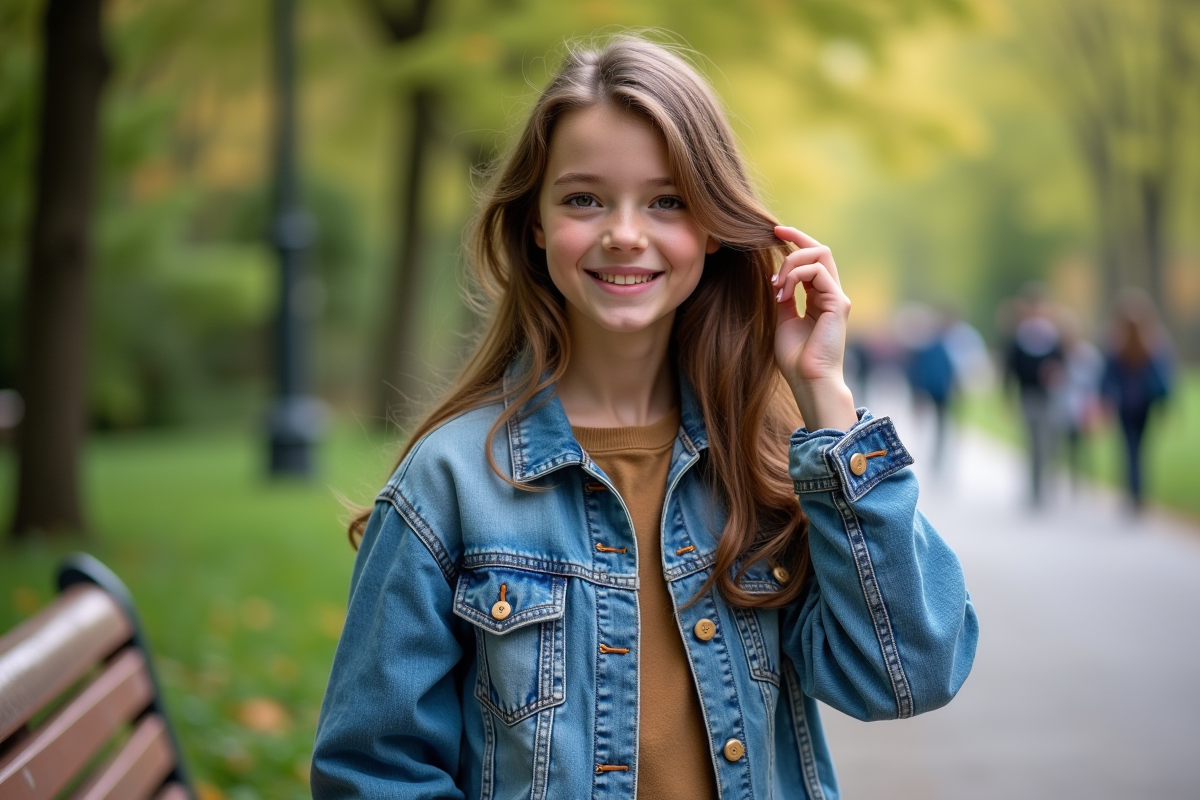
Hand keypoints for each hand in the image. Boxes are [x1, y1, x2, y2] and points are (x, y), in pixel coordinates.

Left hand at [771, 225, 857, 430]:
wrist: (809, 381)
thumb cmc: (796, 358)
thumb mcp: (784, 320)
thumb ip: (784, 298)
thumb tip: (775, 277)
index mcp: (820, 298)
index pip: (813, 259)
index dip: (796, 242)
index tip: (775, 233)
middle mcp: (832, 294)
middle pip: (821, 250)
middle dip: (796, 239)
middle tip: (773, 237)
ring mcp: (837, 298)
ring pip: (820, 255)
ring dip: (791, 263)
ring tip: (776, 285)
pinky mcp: (838, 304)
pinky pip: (818, 273)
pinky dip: (795, 276)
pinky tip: (782, 293)